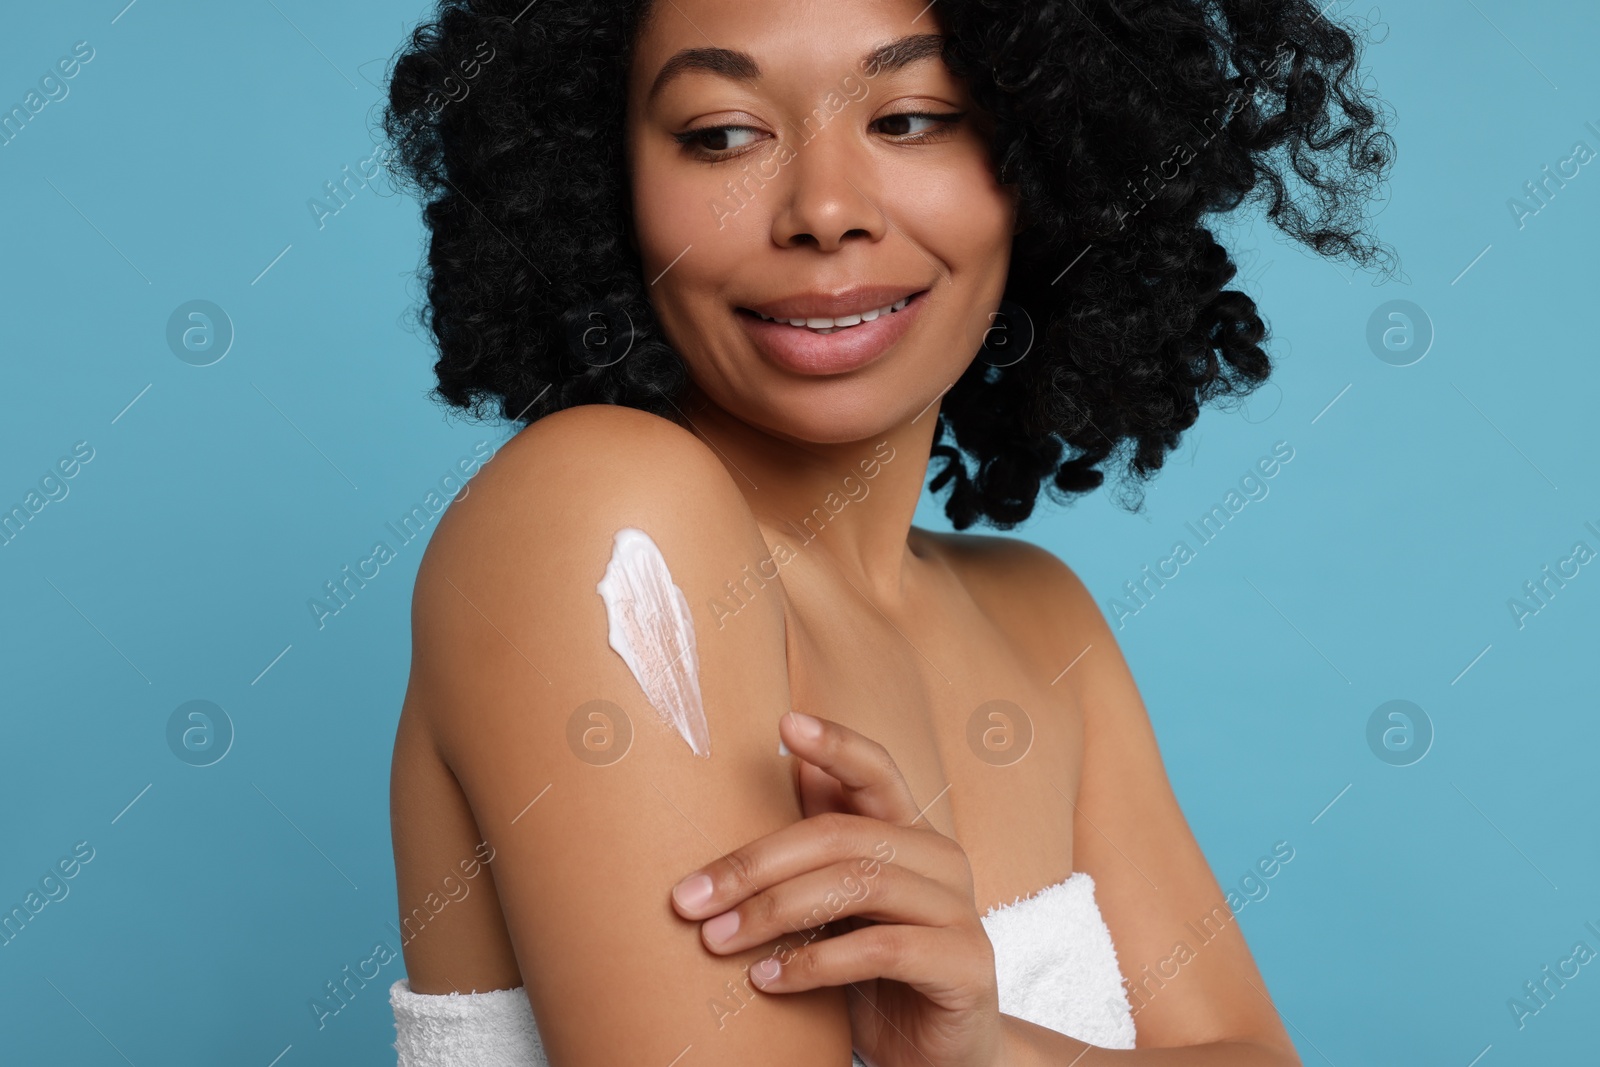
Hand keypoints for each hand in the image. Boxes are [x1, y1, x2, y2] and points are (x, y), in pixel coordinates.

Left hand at [669, 710, 1007, 1066]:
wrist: (940, 1057)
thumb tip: (786, 768)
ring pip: (858, 885)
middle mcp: (941, 860)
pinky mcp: (965, 963)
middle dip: (754, 864)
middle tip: (689, 898)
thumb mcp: (841, 908)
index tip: (784, 724)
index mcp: (910, 835)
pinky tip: (769, 980)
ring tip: (717, 941)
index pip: (876, 772)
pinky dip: (815, 963)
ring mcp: (959, 910)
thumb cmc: (878, 976)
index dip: (836, 745)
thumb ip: (822, 849)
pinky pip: (881, 949)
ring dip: (774, 912)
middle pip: (841, 835)